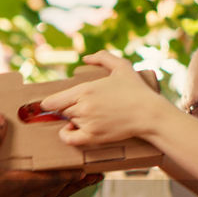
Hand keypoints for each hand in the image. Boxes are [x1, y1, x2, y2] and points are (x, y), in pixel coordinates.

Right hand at [0, 114, 95, 196]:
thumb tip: (0, 120)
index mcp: (22, 185)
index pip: (56, 177)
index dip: (72, 172)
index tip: (87, 165)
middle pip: (58, 189)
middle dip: (74, 180)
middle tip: (90, 174)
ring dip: (63, 189)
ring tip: (74, 182)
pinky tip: (43, 195)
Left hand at [39, 51, 181, 147]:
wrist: (149, 114)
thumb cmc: (136, 90)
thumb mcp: (122, 66)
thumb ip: (102, 58)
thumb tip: (85, 58)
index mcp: (84, 90)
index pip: (52, 101)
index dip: (49, 103)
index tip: (48, 104)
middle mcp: (82, 107)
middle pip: (61, 111)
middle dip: (68, 109)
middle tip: (82, 107)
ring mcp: (87, 122)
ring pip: (69, 122)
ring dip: (73, 120)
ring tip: (90, 115)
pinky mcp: (93, 136)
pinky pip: (69, 138)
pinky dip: (66, 135)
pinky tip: (71, 130)